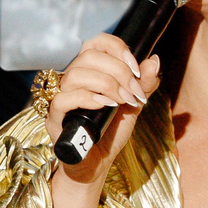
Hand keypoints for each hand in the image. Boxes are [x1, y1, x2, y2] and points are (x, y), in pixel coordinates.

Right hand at [47, 34, 161, 192]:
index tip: (136, 68)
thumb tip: (154, 60)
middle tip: (134, 93)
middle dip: (118, 71)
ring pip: (76, 74)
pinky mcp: (54, 119)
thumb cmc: (111, 132)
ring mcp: (61, 98)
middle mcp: (72, 80)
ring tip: (122, 102)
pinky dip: (87, 99)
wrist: (98, 164)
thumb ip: (143, 84)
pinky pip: (64, 99)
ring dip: (106, 85)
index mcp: (90, 71)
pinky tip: (105, 106)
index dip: (117, 48)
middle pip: (88, 56)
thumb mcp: (133, 105)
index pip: (96, 43)